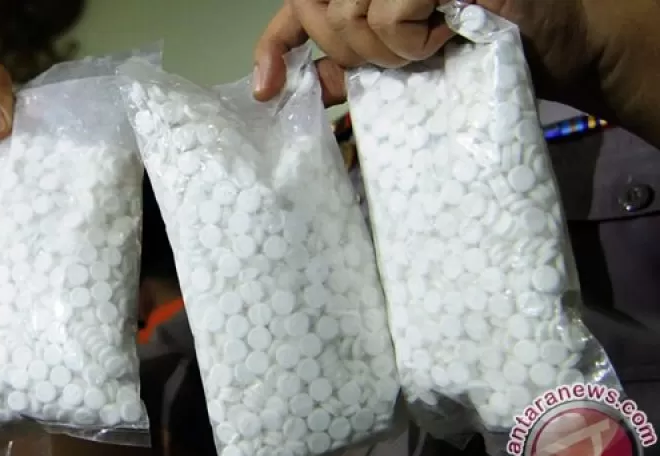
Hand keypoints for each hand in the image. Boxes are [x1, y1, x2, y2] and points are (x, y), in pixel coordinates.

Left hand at [253, 0, 597, 110]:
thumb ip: (349, 65)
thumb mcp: (398, 59)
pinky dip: (414, 39)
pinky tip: (447, 32)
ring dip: (391, 50)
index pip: (297, 10)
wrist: (545, 37)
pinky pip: (389, 14)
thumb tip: (301, 86)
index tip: (265, 91)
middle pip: (321, 14)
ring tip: (433, 44)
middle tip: (406, 56)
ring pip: (352, 16)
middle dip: (355, 53)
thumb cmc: (471, 47)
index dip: (274, 47)